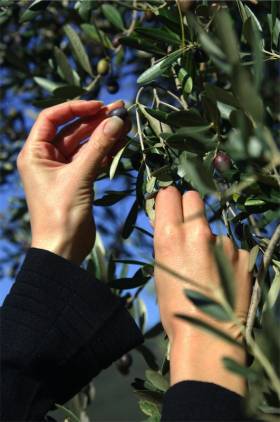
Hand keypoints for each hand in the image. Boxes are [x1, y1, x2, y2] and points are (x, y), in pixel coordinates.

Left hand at [17, 100, 129, 264]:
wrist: (63, 248)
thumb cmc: (61, 214)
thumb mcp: (79, 176)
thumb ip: (98, 147)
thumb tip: (117, 120)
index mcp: (35, 153)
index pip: (51, 118)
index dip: (75, 108)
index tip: (99, 106)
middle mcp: (47, 158)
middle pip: (72, 130)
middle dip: (95, 120)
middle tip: (121, 111)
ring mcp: (63, 170)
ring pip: (85, 145)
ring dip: (104, 135)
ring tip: (125, 124)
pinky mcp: (77, 181)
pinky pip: (92, 159)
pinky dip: (106, 152)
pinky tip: (121, 143)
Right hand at [154, 187, 251, 394]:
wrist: (207, 336)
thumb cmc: (174, 307)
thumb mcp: (160, 270)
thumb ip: (167, 241)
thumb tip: (170, 223)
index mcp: (170, 235)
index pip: (169, 194)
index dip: (168, 201)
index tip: (170, 209)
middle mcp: (197, 231)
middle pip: (193, 197)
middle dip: (188, 208)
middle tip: (188, 228)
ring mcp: (223, 242)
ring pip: (213, 228)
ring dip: (209, 240)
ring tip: (208, 269)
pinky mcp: (241, 254)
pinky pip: (229, 247)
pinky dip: (225, 258)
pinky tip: (223, 278)